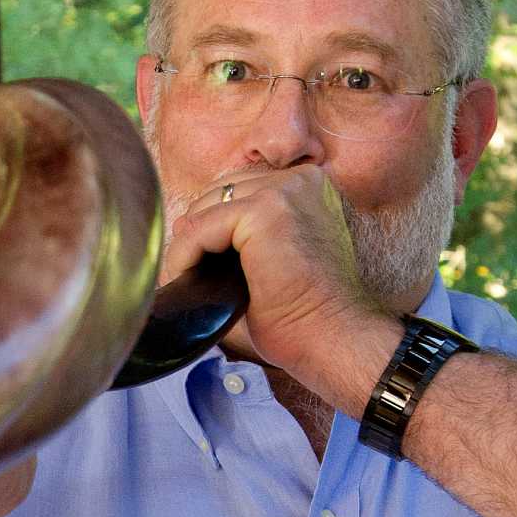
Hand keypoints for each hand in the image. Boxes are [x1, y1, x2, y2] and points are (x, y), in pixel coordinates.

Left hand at [163, 168, 400, 410]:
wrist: (335, 336)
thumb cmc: (306, 313)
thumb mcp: (268, 262)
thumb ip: (231, 238)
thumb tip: (181, 224)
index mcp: (308, 187)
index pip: (241, 188)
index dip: (215, 222)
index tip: (202, 259)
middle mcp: (301, 179)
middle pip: (221, 191)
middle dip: (200, 230)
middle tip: (191, 270)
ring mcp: (284, 191)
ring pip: (207, 207)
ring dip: (189, 244)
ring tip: (189, 278)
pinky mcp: (265, 211)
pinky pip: (201, 227)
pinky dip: (185, 254)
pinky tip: (186, 278)